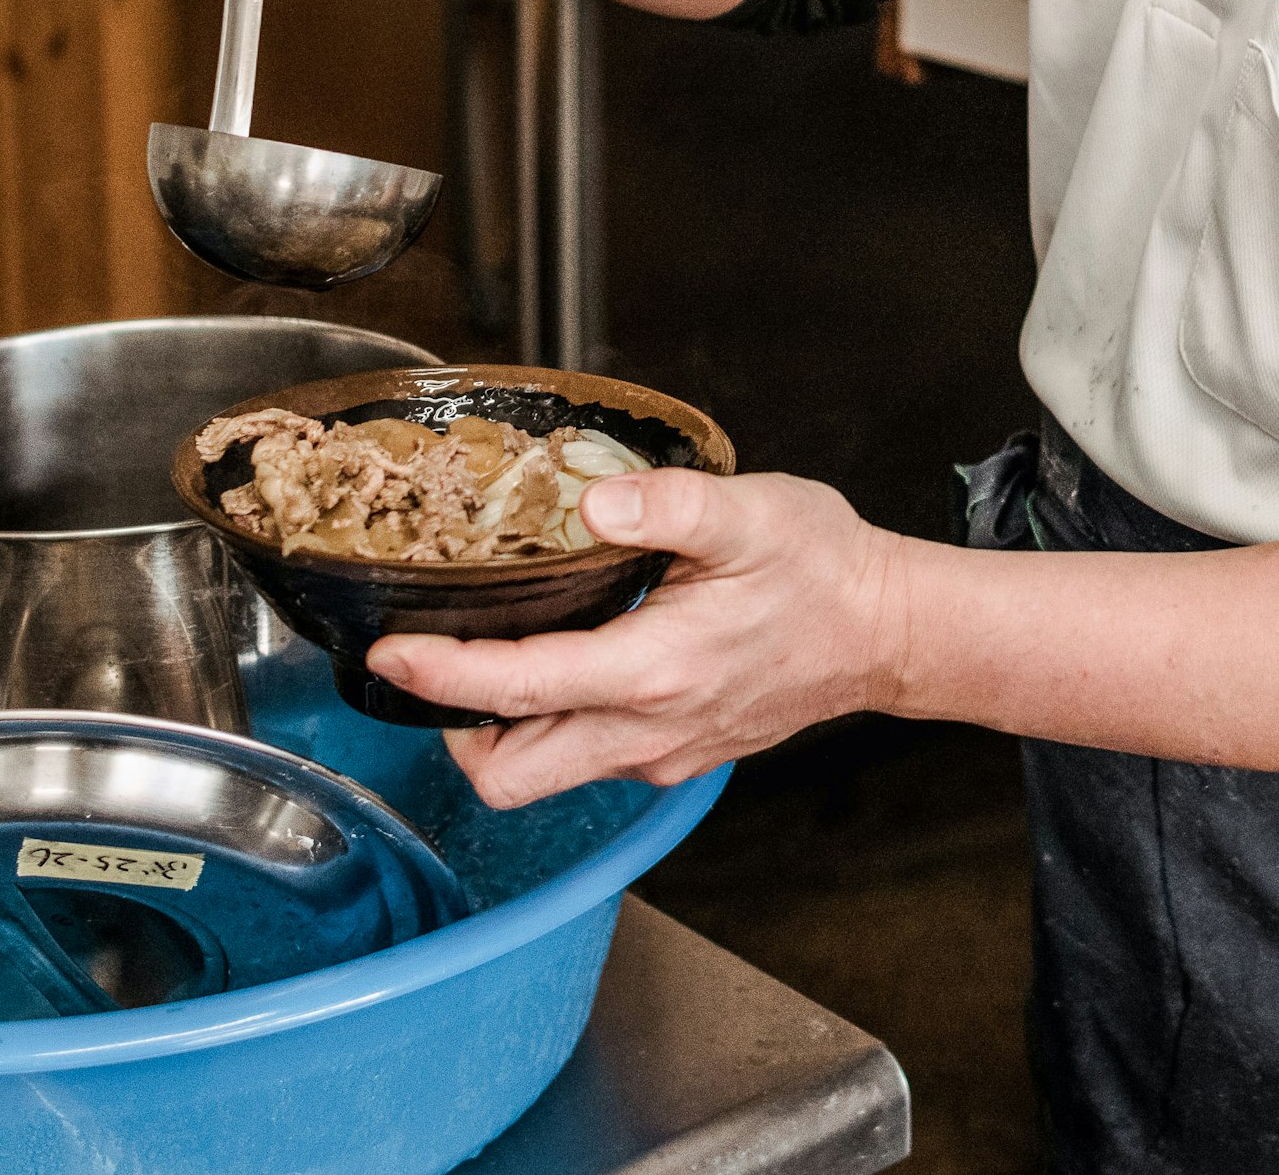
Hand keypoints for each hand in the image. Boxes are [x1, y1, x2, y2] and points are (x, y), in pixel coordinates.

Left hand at [369, 470, 911, 805]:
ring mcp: (661, 754)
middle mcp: (647, 730)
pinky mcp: (675, 757)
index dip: (441, 675)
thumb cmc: (824, 570)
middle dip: (455, 728)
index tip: (391, 651)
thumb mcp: (751, 514)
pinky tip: (569, 665)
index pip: (517, 689)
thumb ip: (668, 505)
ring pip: (545, 776)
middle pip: (509, 775)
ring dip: (503, 732)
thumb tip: (593, 503)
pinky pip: (588, 761)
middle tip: (437, 661)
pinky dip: (555, 726)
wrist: (887, 633)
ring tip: (495, 657)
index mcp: (653, 670)